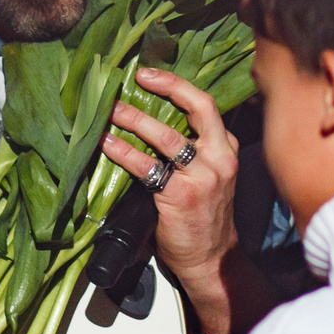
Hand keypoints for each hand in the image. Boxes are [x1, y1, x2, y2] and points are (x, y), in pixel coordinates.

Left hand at [102, 67, 240, 333]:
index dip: (177, 85)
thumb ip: (194, 152)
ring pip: (167, 136)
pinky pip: (148, 167)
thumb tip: (149, 124)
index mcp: (226, 150)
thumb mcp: (211, 177)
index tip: (149, 74)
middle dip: (165, 87)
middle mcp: (219, 158)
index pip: (206, 105)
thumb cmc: (204, 218)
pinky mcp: (181, 196)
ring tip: (112, 111)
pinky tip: (108, 145)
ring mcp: (202, 177)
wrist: (212, 260)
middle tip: (133, 80)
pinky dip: (124, 152)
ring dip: (135, 120)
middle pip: (197, 108)